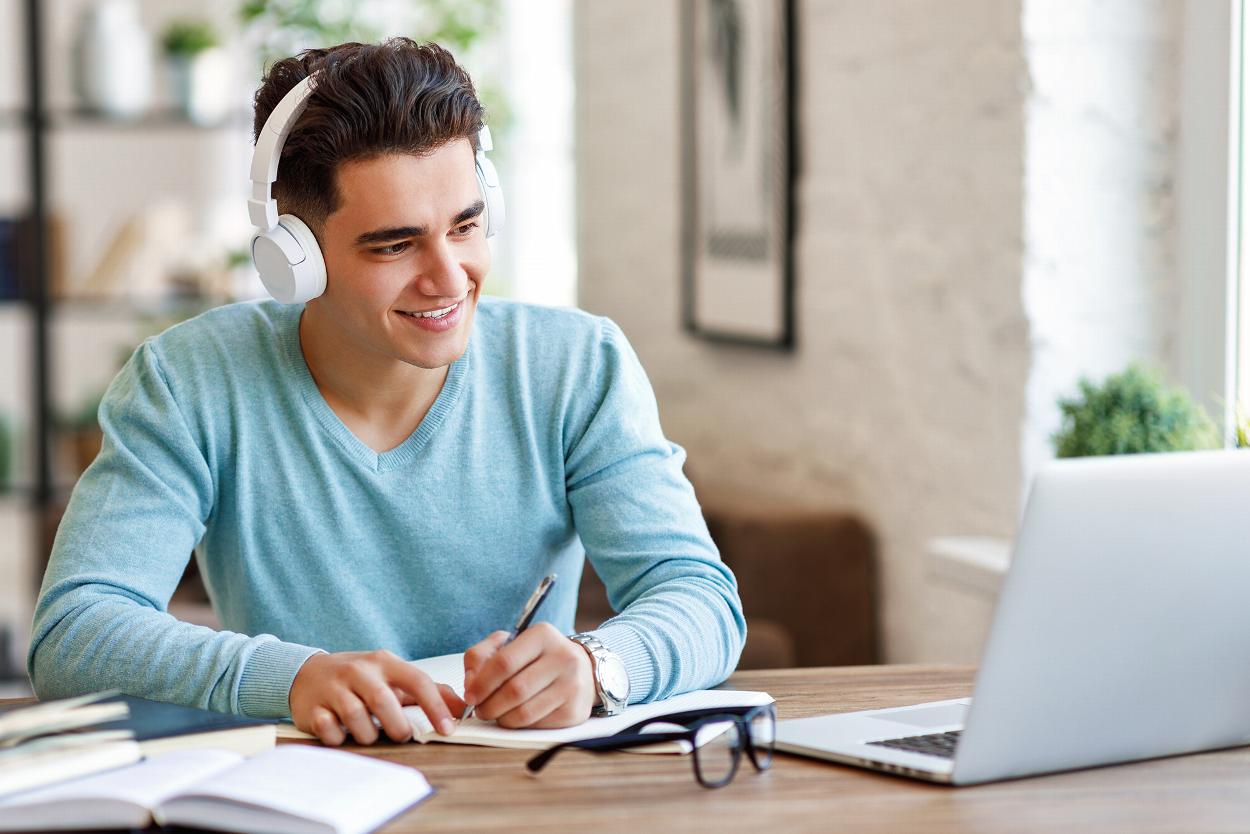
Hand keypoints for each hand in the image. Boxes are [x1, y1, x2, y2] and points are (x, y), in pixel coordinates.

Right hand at [289, 649, 464, 746]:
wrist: (307, 673)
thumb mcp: (392, 676)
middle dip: (397, 726)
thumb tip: (461, 707)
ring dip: (368, 734)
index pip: (416, 680)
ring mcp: (334, 688)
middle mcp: (359, 671)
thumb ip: (428, 690)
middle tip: (401, 734)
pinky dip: (339, 738)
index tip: (447, 729)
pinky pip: (329, 730)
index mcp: (384, 662)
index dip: (435, 706)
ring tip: (369, 733)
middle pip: (383, 701)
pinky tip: (342, 732)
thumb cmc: (359, 678)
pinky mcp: (312, 708)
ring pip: (356, 718)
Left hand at [462, 623, 595, 728]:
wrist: (581, 671)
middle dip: (489, 705)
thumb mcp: (510, 644)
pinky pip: (536, 725)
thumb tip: (470, 684)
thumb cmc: (537, 658)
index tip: (470, 695)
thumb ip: (482, 655)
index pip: (504, 662)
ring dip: (501, 718)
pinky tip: (515, 717)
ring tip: (495, 714)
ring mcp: (572, 685)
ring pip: (524, 712)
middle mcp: (563, 657)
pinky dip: (519, 725)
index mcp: (543, 635)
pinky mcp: (574, 711)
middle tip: (480, 710)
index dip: (481, 683)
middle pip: (514, 690)